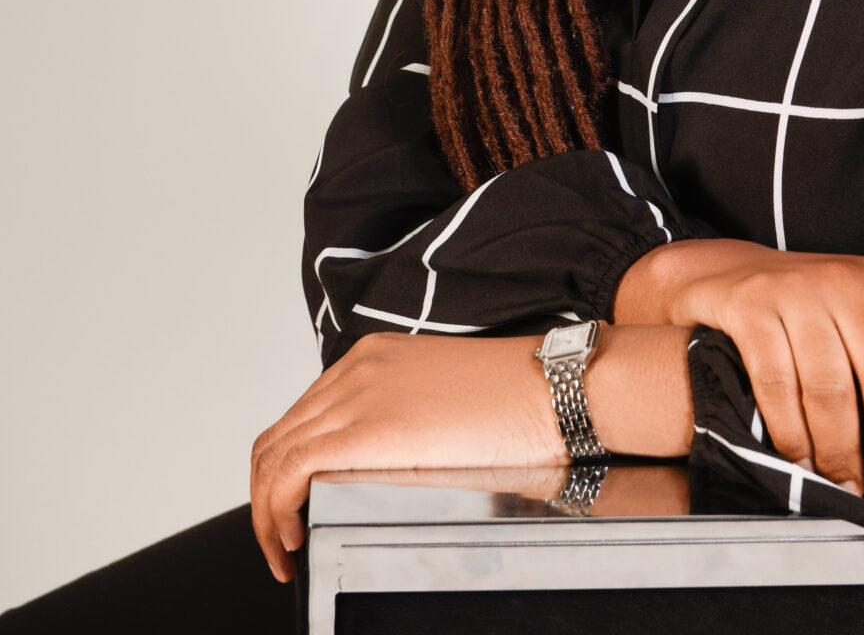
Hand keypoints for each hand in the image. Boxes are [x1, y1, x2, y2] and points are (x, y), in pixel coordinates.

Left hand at [249, 324, 692, 582]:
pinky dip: (274, 510)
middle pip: (277, 437)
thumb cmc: (513, 403)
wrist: (551, 389)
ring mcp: (357, 394)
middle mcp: (356, 371)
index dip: (282, 471)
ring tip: (284, 551)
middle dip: (265, 498)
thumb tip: (374, 469)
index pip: (300, 417)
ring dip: (265, 511)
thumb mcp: (438, 401)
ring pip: (272, 455)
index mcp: (372, 359)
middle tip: (279, 543)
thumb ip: (398, 419)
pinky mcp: (366, 428)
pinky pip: (288, 471)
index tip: (291, 510)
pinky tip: (293, 538)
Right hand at [614, 238, 863, 511]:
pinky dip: (793, 439)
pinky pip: (779, 390)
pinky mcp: (753, 310)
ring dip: (842, 456)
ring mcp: (798, 292)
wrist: (728, 274)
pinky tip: (804, 463)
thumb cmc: (822, 303)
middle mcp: (850, 280)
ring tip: (849, 488)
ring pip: (831, 392)